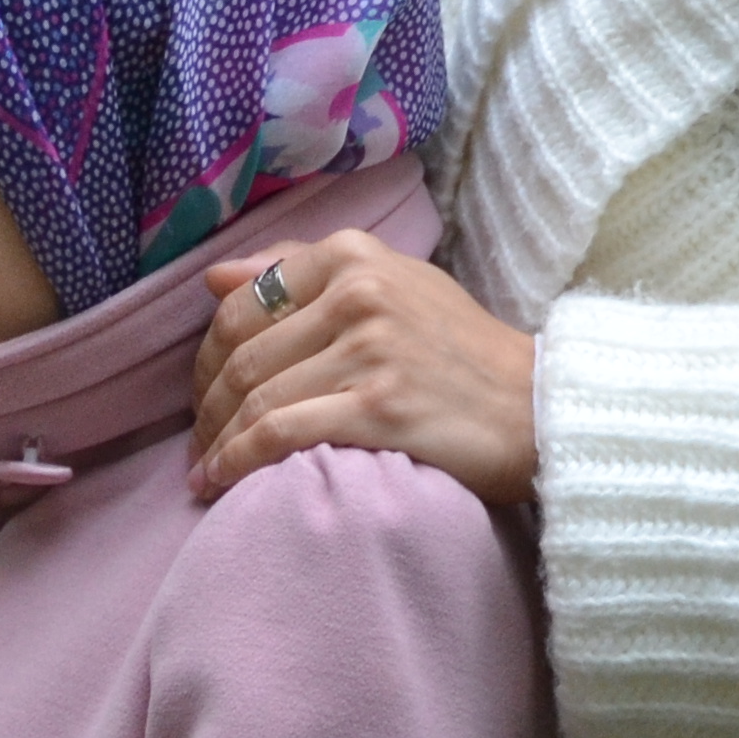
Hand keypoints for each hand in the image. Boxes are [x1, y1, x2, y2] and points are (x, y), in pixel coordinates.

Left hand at [189, 230, 536, 507]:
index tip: (204, 392)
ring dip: (217, 440)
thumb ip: (305, 270)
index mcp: (355, 256)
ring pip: (256, 396)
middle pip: (243, 354)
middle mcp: (359, 293)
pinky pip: (280, 434)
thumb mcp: (394, 283)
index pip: (244, 303)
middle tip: (200, 439)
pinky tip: (220, 481)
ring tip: (206, 468)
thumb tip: (215, 278)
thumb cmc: (463, 351)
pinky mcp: (379, 407)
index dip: (209, 356)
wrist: (538, 407)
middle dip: (207, 405)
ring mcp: (369, 350)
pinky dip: (238, 461)